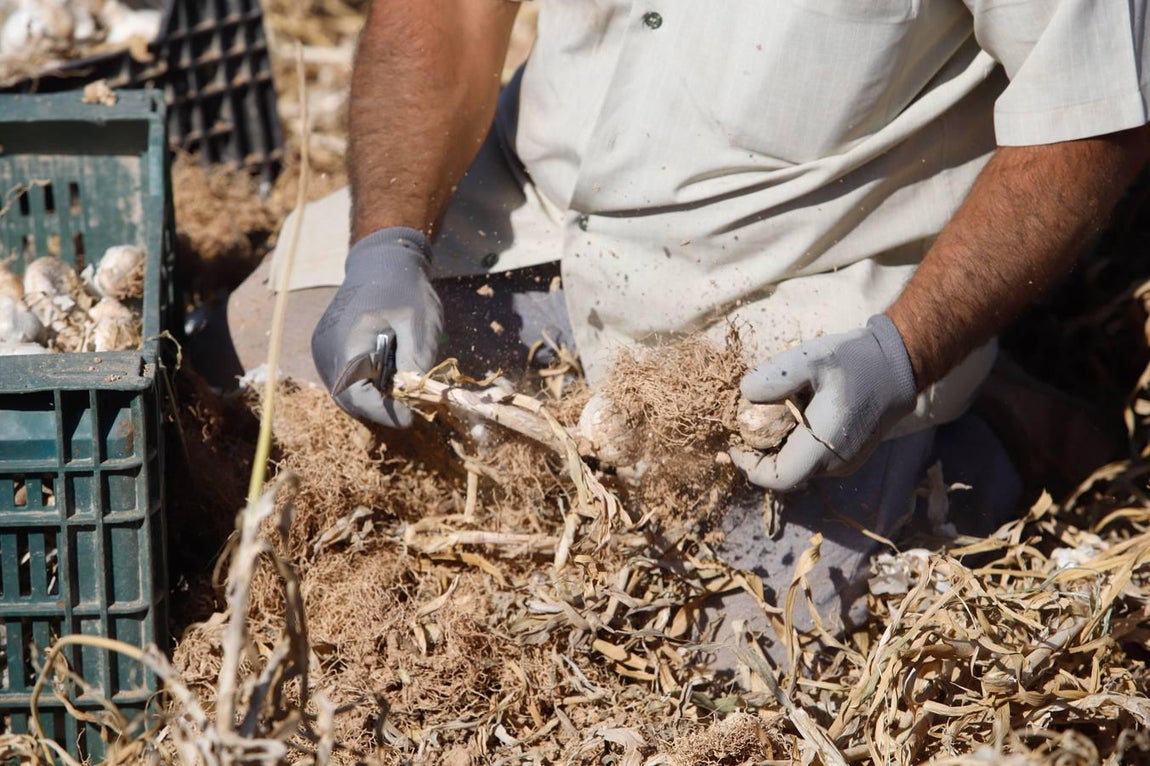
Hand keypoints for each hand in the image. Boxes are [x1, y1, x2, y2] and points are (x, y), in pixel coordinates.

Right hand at [311, 227, 442, 426]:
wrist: (380, 260)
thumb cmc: (403, 287)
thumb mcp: (419, 322)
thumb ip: (415, 359)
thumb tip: (413, 394)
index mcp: (347, 341)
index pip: (356, 394)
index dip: (383, 413)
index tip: (410, 419)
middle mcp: (326, 349)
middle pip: (348, 399)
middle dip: (379, 409)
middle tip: (410, 408)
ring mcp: (323, 349)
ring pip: (344, 392)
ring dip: (372, 399)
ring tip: (401, 390)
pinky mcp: (327, 348)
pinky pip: (343, 379)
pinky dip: (365, 386)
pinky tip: (387, 377)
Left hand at [730, 315, 916, 491]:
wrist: (897, 365)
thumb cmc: (856, 361)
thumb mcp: (811, 359)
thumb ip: (776, 377)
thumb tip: (745, 393)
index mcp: (823, 448)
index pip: (777, 478)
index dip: (750, 466)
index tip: (735, 442)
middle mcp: (834, 463)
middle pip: (784, 472)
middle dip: (759, 453)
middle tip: (745, 422)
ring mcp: (843, 461)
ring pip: (797, 464)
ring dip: (776, 446)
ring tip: (767, 414)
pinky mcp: (847, 454)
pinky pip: (811, 457)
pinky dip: (793, 442)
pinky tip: (791, 414)